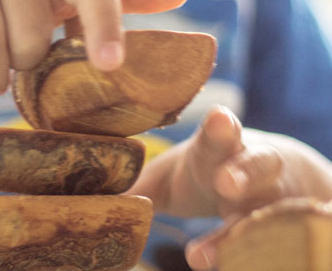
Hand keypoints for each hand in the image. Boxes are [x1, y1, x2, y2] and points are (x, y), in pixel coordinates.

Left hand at [127, 105, 331, 269]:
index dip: (219, 129)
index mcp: (218, 149)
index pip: (219, 135)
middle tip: (225, 182)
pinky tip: (234, 269)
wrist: (274, 179)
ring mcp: (273, 202)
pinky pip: (274, 245)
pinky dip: (256, 258)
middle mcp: (253, 170)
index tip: (219, 119)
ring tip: (202, 255)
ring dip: (240, 232)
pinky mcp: (282, 229)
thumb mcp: (175, 173)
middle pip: (256, 166)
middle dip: (243, 173)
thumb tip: (93, 199)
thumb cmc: (210, 169)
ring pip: (266, 214)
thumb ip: (141, 184)